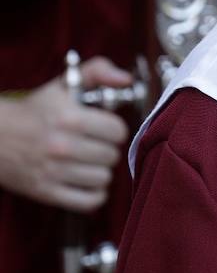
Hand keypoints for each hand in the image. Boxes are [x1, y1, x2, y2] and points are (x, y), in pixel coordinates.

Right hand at [0, 59, 131, 212]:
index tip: (102, 128)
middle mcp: (62, 146)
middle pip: (112, 156)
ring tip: (86, 162)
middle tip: (92, 145)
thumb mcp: (64, 84)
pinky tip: (85, 181)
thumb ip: (98, 71)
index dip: (113, 129)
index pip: (118, 131)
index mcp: (69, 118)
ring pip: (103, 178)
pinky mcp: (45, 192)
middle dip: (105, 149)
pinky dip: (93, 194)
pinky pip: (89, 201)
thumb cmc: (35, 110)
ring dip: (99, 171)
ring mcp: (53, 171)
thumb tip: (126, 79)